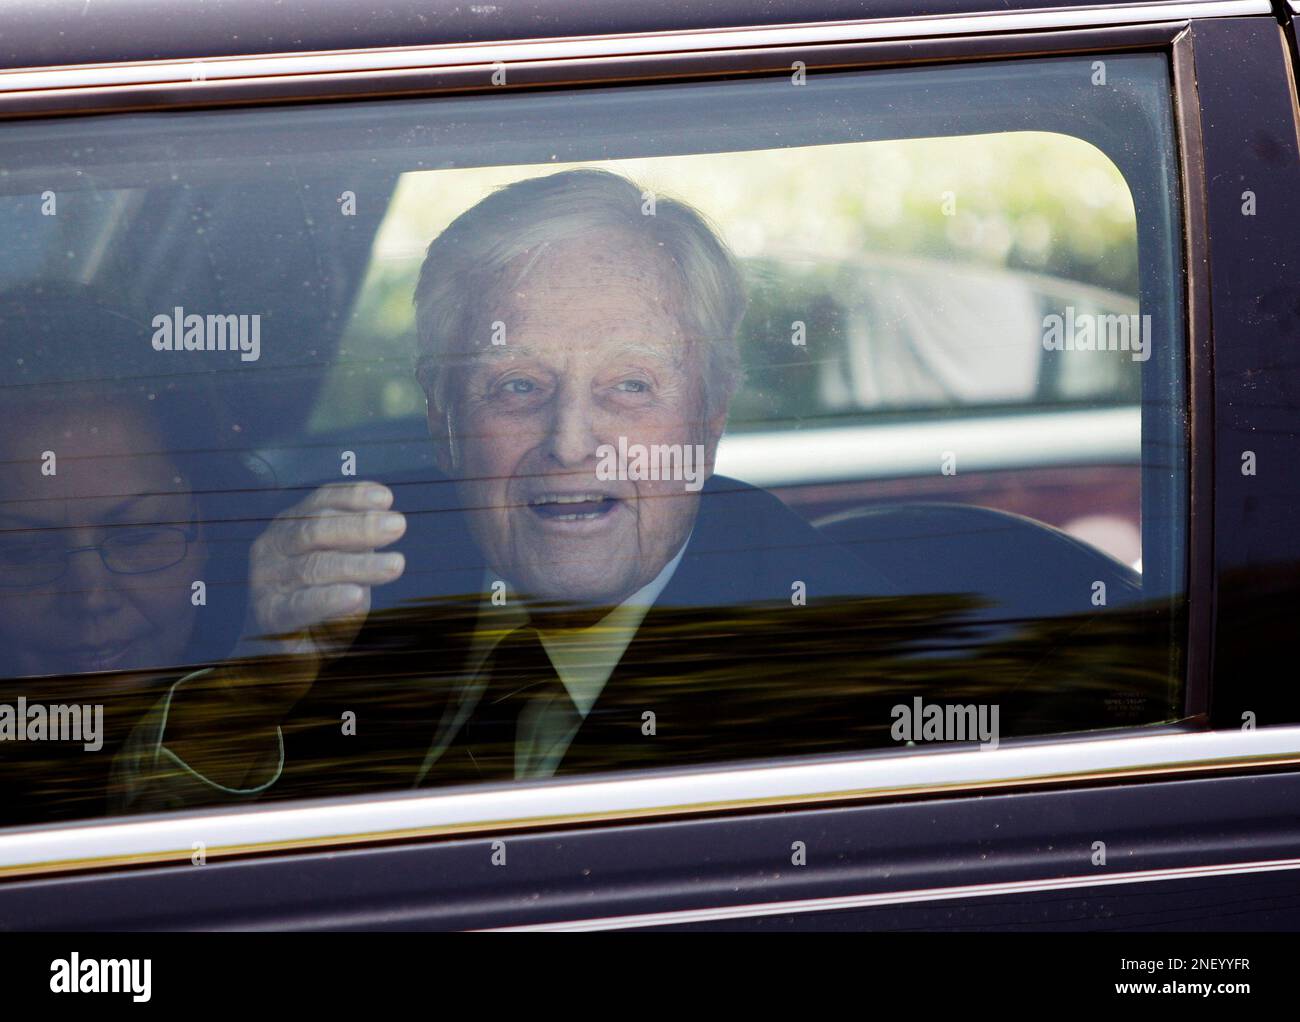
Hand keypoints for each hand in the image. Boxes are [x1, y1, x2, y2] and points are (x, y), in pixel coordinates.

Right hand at [159, 482, 407, 780]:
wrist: (277, 655)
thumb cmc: (318, 601)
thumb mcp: (341, 565)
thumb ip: (354, 544)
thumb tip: (386, 522)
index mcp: (289, 527)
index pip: (319, 502)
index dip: (352, 496)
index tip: (386, 498)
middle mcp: (272, 548)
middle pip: (315, 529)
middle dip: (360, 526)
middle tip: (398, 526)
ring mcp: (266, 582)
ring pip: (314, 566)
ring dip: (359, 564)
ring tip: (396, 564)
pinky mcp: (269, 617)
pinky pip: (300, 606)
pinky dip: (329, 599)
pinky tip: (356, 596)